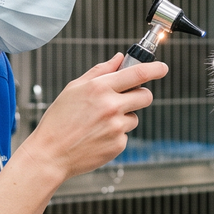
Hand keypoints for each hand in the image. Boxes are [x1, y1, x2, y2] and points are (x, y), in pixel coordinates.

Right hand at [24, 55, 166, 177]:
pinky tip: (97, 136)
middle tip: (126, 98)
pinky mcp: (118, 144)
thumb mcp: (74, 89)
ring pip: (134, 117)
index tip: (162, 68)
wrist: (51, 154)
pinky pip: (125, 134)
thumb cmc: (58, 121)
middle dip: (140, 95)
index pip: (137, 74)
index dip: (155, 69)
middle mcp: (111, 107)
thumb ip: (100, 72)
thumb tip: (118, 59)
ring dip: (124, 117)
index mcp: (99, 88)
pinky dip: (115, 134)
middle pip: (145, 96)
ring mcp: (116, 127)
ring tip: (99, 123)